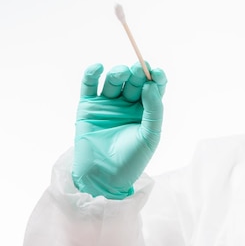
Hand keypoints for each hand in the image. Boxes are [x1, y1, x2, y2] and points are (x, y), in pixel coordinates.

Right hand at [72, 62, 166, 199]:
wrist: (104, 177)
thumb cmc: (132, 160)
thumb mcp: (150, 135)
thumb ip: (154, 110)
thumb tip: (150, 85)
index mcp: (145, 110)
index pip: (153, 87)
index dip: (156, 77)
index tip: (156, 72)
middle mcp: (127, 104)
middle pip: (134, 81)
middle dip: (137, 73)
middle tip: (139, 70)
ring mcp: (107, 104)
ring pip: (114, 80)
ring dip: (118, 73)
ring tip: (121, 74)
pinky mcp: (88, 107)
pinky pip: (89, 85)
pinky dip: (92, 74)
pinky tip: (98, 68)